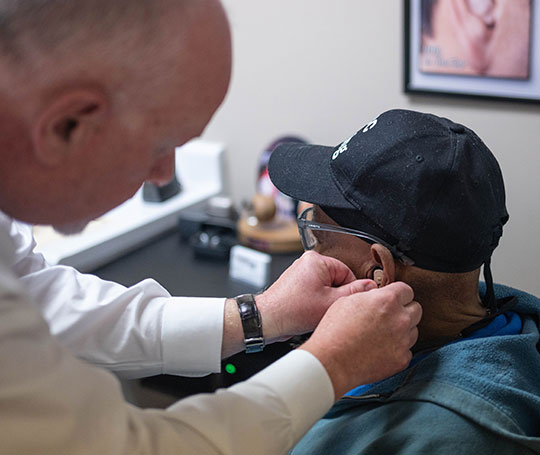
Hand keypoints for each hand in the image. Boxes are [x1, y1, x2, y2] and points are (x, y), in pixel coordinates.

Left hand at [256, 251, 377, 342]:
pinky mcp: (295, 283)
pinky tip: (310, 312)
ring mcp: (300, 272)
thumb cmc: (293, 310)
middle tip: (329, 309)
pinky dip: (315, 302)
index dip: (349, 290)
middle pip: (336, 279)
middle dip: (336, 296)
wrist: (268, 320)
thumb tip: (370, 286)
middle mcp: (307, 262)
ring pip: (326, 286)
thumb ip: (354, 292)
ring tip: (317, 311)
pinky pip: (314, 290)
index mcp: (317, 260)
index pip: (347, 272)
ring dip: (326, 300)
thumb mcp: (331, 302)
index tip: (347, 303)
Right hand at [300, 282, 421, 399]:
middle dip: (404, 310)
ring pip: (413, 330)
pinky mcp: (402, 359)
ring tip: (381, 334)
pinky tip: (381, 349)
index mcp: (387, 300)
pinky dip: (397, 349)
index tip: (392, 298)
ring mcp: (403, 340)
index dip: (397, 293)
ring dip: (402, 330)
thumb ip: (368, 294)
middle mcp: (400, 319)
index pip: (407, 290)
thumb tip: (375, 293)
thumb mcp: (347, 301)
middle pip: (416, 309)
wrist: (331, 361)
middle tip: (387, 316)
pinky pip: (407, 350)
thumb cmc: (334, 330)